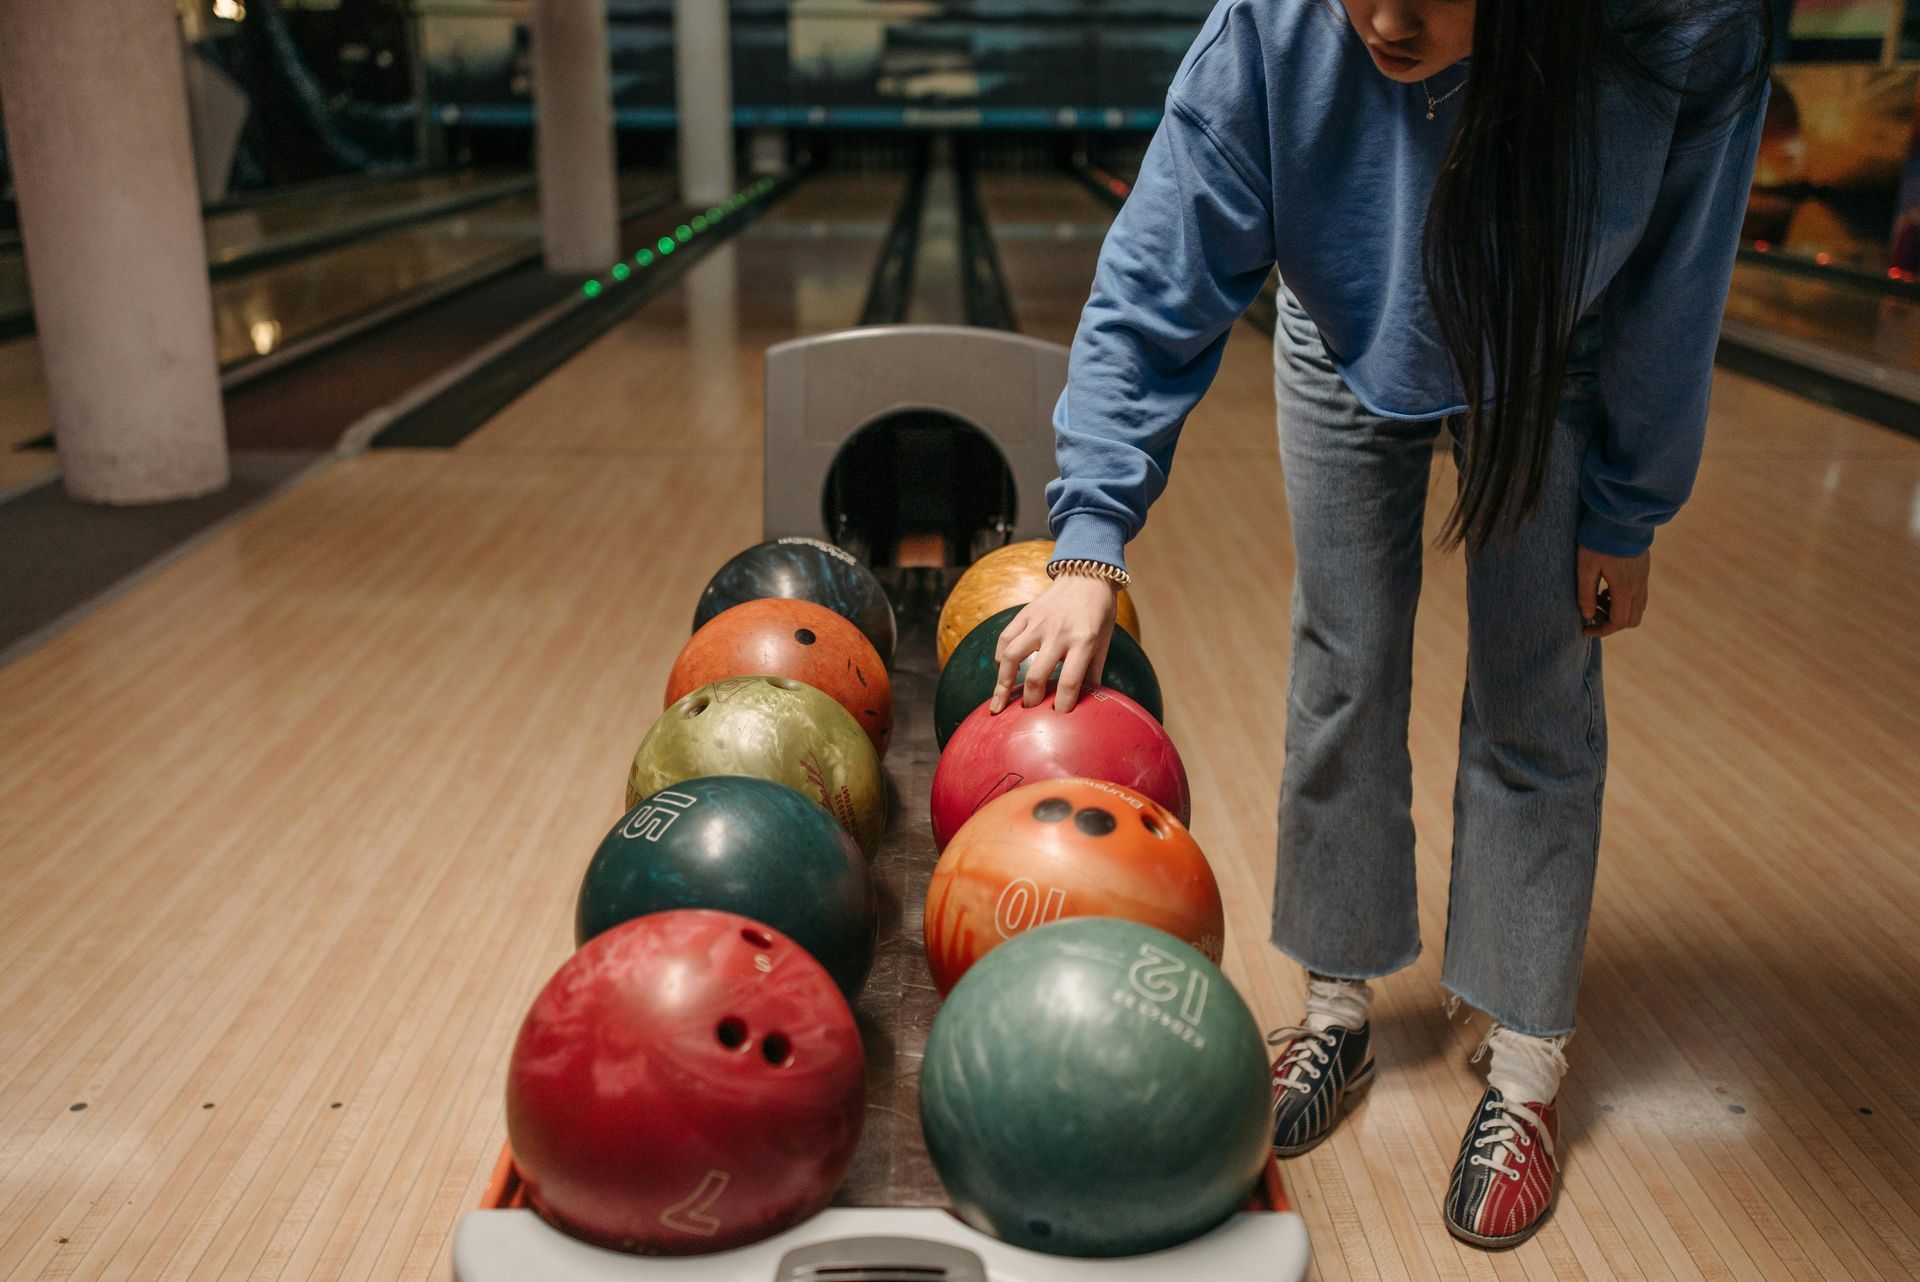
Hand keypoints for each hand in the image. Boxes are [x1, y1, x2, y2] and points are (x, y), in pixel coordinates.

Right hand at [988, 575, 1117, 713]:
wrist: (1087, 575)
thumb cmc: (1099, 613)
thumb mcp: (1104, 642)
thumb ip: (1093, 672)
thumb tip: (1087, 703)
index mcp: (1084, 640)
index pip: (1070, 681)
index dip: (1063, 705)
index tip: (1059, 717)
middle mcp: (1058, 632)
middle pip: (1036, 675)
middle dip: (1031, 701)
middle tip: (1030, 712)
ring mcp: (1038, 622)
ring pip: (1011, 657)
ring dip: (1003, 684)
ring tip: (999, 703)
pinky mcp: (1025, 613)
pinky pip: (1005, 639)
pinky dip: (999, 658)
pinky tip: (999, 672)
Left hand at [1578, 546, 1649, 636]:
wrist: (1621, 516)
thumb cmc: (1599, 540)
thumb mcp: (1585, 567)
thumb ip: (1585, 594)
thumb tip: (1587, 615)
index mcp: (1625, 589)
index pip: (1618, 623)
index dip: (1602, 630)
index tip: (1585, 628)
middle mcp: (1639, 586)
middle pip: (1631, 620)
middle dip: (1611, 623)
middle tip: (1592, 612)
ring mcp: (1644, 578)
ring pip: (1637, 608)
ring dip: (1618, 611)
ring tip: (1598, 598)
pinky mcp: (1644, 570)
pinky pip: (1639, 595)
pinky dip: (1624, 600)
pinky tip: (1607, 587)